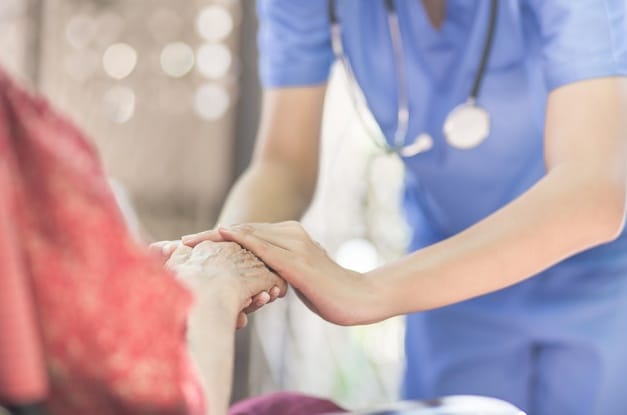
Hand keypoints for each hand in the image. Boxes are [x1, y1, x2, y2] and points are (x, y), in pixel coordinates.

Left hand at [183, 222, 380, 325]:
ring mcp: (295, 246)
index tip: (193, 244)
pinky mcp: (298, 262)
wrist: (360, 298)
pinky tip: (221, 238)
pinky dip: (240, 241)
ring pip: (248, 236)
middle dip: (209, 237)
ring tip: (188, 243)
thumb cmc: (331, 292)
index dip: (218, 238)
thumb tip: (263, 281)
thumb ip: (280, 271)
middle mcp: (291, 235)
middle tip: (179, 243)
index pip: (247, 233)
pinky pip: (264, 248)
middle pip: (242, 231)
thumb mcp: (299, 277)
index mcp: (290, 236)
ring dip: (216, 238)